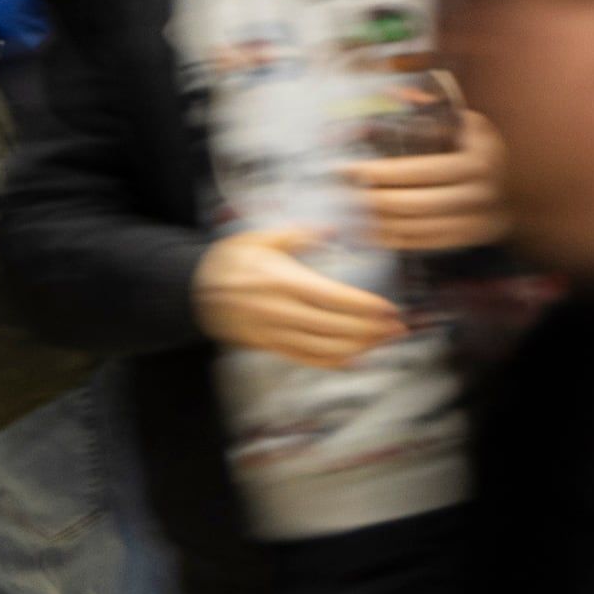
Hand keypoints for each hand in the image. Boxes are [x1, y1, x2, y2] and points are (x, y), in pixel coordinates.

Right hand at [196, 225, 403, 367]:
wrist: (194, 291)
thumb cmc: (230, 260)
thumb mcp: (260, 238)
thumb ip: (297, 235)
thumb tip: (330, 231)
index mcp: (284, 281)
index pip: (334, 298)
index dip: (365, 307)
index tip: (389, 308)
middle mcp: (282, 311)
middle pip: (336, 328)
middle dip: (372, 330)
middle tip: (398, 327)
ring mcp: (277, 333)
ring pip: (326, 348)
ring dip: (360, 347)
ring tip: (383, 341)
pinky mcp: (271, 347)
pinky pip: (308, 360)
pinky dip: (335, 362)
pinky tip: (356, 357)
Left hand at [353, 105, 505, 252]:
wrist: (520, 184)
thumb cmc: (482, 146)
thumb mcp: (468, 122)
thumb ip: (436, 108)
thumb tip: (399, 93)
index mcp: (477, 160)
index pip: (420, 171)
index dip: (382, 173)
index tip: (350, 169)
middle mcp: (480, 193)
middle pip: (416, 204)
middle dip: (375, 200)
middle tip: (347, 193)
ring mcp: (478, 220)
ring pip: (420, 227)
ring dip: (382, 224)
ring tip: (353, 214)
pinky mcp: (472, 238)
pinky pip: (429, 243)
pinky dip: (398, 240)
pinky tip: (374, 232)